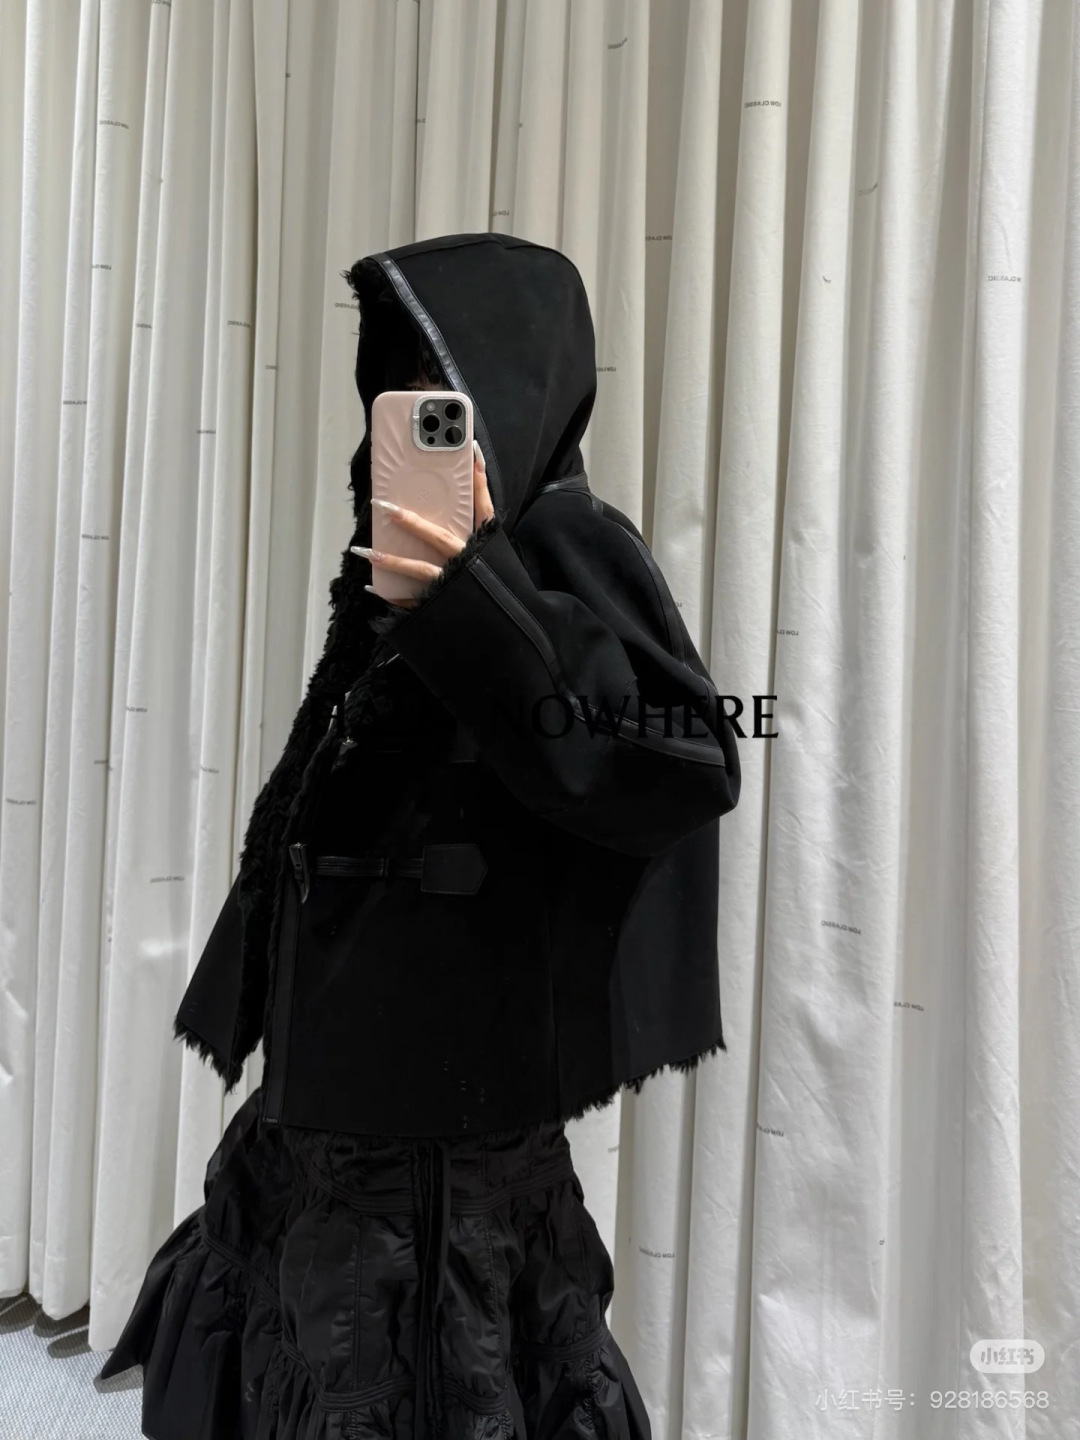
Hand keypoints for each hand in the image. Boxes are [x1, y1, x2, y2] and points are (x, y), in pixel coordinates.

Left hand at [353, 439, 494, 607]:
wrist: (510, 641)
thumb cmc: (501, 597)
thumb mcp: (496, 564)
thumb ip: (481, 538)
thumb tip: (463, 515)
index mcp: (487, 551)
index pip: (485, 510)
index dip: (479, 480)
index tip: (471, 448)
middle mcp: (470, 567)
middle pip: (439, 538)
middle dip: (410, 521)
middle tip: (383, 507)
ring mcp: (454, 589)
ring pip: (420, 571)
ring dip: (391, 561)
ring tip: (364, 552)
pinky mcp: (441, 610)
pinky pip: (413, 603)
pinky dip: (392, 596)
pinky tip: (373, 589)